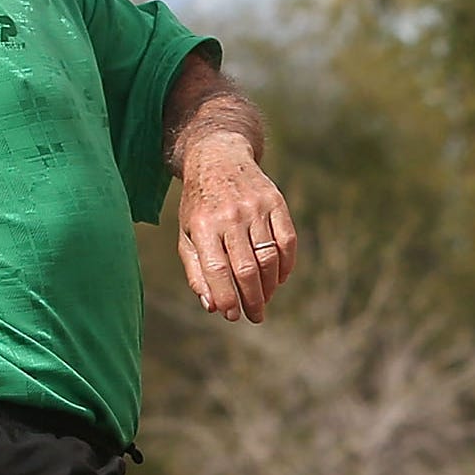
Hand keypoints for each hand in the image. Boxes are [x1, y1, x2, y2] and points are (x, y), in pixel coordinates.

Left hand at [175, 129, 297, 322]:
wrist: (218, 158)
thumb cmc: (199, 206)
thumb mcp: (187, 234)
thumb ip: (196, 271)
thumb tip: (213, 306)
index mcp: (203, 225)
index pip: (218, 270)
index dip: (227, 297)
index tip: (232, 315)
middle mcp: (230, 215)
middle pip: (246, 269)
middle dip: (252, 299)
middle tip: (255, 316)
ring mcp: (255, 207)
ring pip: (269, 258)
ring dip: (269, 286)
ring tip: (264, 299)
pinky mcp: (275, 201)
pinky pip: (287, 241)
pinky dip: (286, 265)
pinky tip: (279, 279)